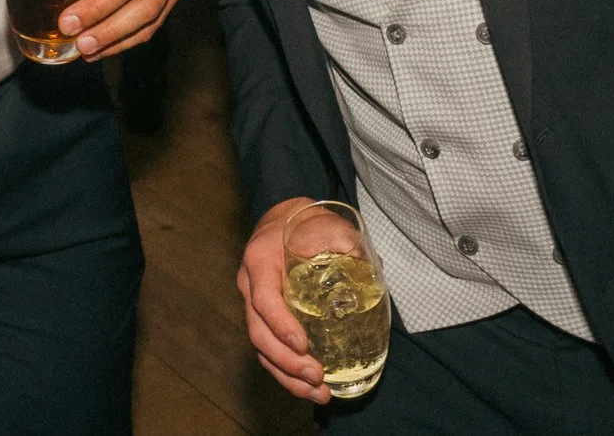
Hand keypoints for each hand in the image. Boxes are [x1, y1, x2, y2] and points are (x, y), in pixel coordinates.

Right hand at [237, 198, 327, 403]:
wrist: (284, 220)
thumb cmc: (305, 223)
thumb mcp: (323, 222)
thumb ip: (342, 238)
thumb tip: (363, 262)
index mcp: (260, 260)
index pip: (264, 298)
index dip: (281, 324)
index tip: (303, 344)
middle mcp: (250, 286)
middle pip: (259, 332)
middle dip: (287, 361)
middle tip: (317, 376)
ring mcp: (253, 305)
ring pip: (262, 348)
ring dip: (288, 376)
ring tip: (319, 394)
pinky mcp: (264, 320)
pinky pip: (269, 350)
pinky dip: (287, 373)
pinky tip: (310, 387)